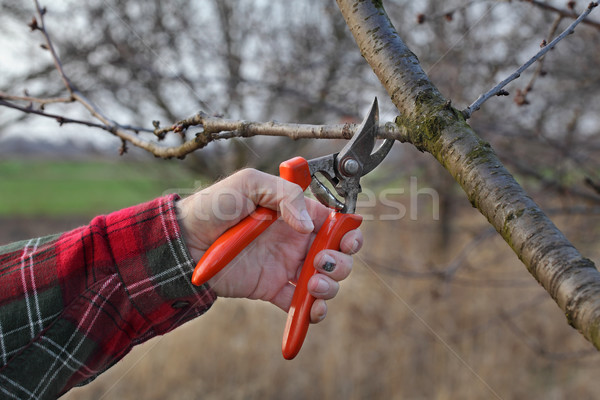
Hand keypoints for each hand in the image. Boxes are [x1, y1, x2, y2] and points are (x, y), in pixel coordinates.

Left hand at [177, 168, 362, 322]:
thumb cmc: (213, 206)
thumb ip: (285, 195)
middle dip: (341, 261)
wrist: (185, 241)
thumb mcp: (248, 183)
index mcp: (295, 214)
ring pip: (325, 280)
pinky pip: (299, 304)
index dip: (348, 232)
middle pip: (337, 254)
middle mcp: (295, 240)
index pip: (334, 223)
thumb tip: (309, 225)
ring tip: (312, 284)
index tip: (347, 240)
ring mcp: (285, 266)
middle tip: (321, 261)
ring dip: (330, 285)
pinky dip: (312, 311)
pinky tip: (311, 310)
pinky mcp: (272, 288)